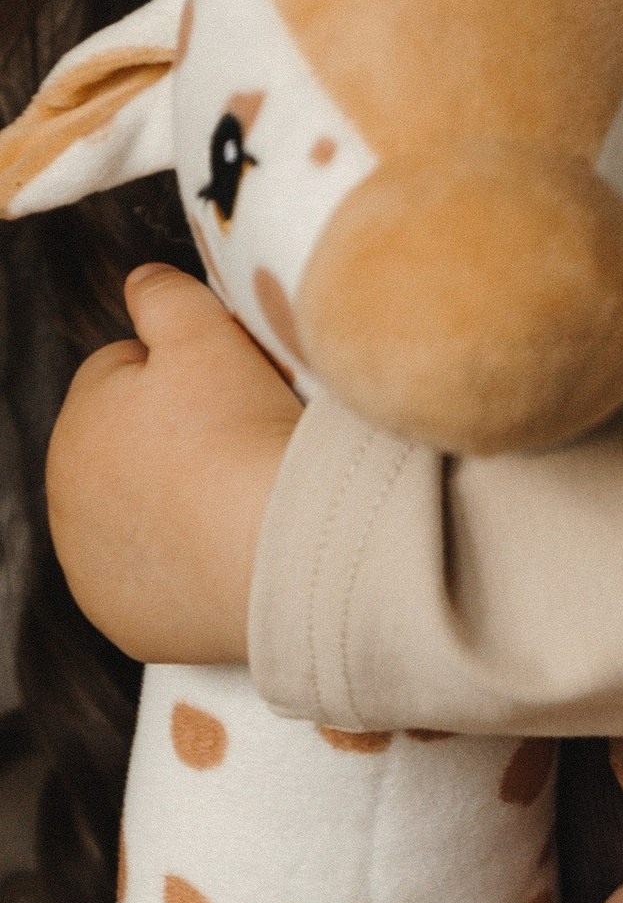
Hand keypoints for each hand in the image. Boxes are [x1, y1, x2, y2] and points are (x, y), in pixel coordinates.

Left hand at [45, 265, 297, 662]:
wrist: (279, 548)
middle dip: (171, 440)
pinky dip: (182, 569)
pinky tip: (229, 554)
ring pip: (135, 516)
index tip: (233, 386)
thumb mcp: (207, 334)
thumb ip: (165, 295)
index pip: (122, 373)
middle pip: (126, 448)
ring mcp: (90, 569)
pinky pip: (153, 583)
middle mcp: (63, 500)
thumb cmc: (243, 432)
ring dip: (173, 504)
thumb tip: (140, 280)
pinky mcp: (124, 622)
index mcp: (77, 421)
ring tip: (239, 499)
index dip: (184, 370)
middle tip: (241, 442)